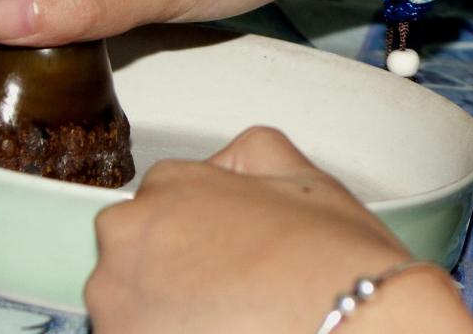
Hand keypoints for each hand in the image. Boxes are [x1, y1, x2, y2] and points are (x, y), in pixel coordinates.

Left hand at [85, 126, 472, 332]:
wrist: (354, 326)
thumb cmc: (334, 262)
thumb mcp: (303, 175)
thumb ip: (248, 156)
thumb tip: (224, 167)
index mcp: (169, 184)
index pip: (159, 208)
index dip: (197, 237)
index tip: (222, 259)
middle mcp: (129, 235)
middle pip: (134, 254)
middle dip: (169, 273)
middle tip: (225, 292)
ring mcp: (117, 299)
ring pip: (126, 304)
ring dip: (160, 312)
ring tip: (222, 318)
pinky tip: (213, 332)